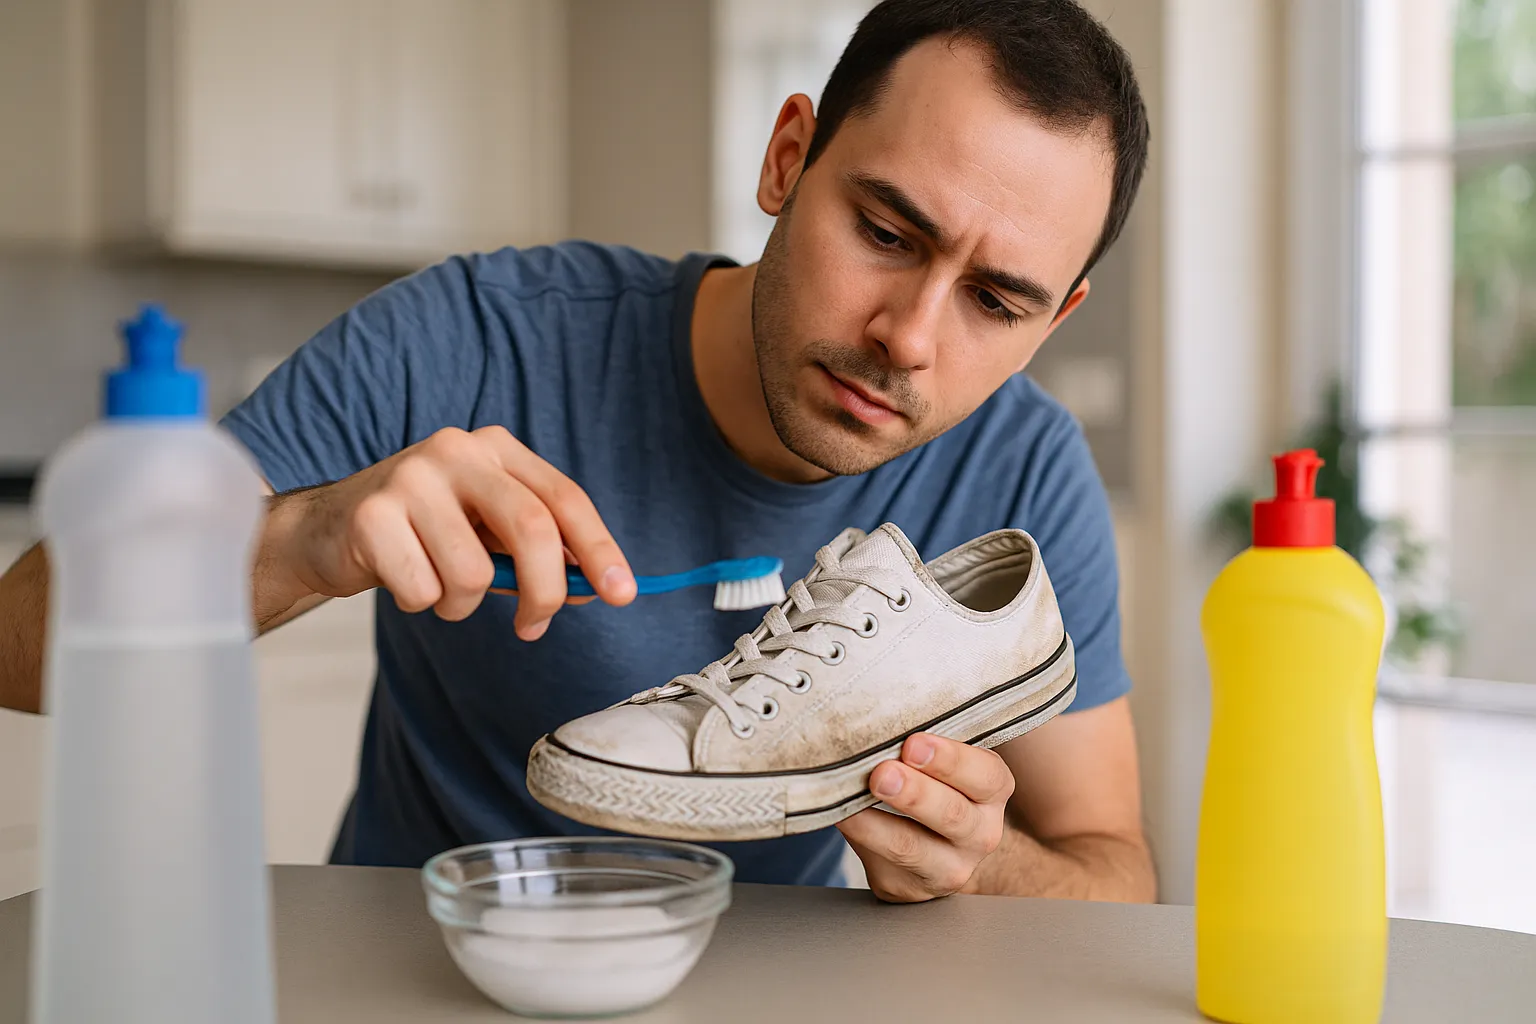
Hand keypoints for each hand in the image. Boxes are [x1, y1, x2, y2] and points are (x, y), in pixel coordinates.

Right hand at [264, 425, 635, 638]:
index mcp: (497, 448)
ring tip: (439, 585)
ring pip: (472, 573)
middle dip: (544, 592)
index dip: (599, 548)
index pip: (565, 498)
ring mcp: (411, 478)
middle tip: (533, 626)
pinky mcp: (371, 515)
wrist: (329, 529)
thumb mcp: (488, 530)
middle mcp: (457, 450)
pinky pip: (423, 590)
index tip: (623, 593)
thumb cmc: (425, 532)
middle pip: (531, 528)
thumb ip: (541, 550)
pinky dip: (421, 603)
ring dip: (461, 603)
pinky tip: (403, 578)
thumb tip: (599, 585)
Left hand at [837, 733, 1013, 902]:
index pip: (984, 775)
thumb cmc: (938, 786)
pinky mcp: (909, 888)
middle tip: (882, 774)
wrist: (941, 849)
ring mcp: (948, 868)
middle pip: (950, 814)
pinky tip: (839, 817)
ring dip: (876, 823)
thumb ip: (925, 745)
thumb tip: (877, 723)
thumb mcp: (946, 764)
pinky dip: (856, 837)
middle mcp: (980, 834)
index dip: (949, 760)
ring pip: (910, 847)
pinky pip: (879, 863)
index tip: (913, 744)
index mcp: (991, 792)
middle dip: (913, 793)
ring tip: (851, 803)